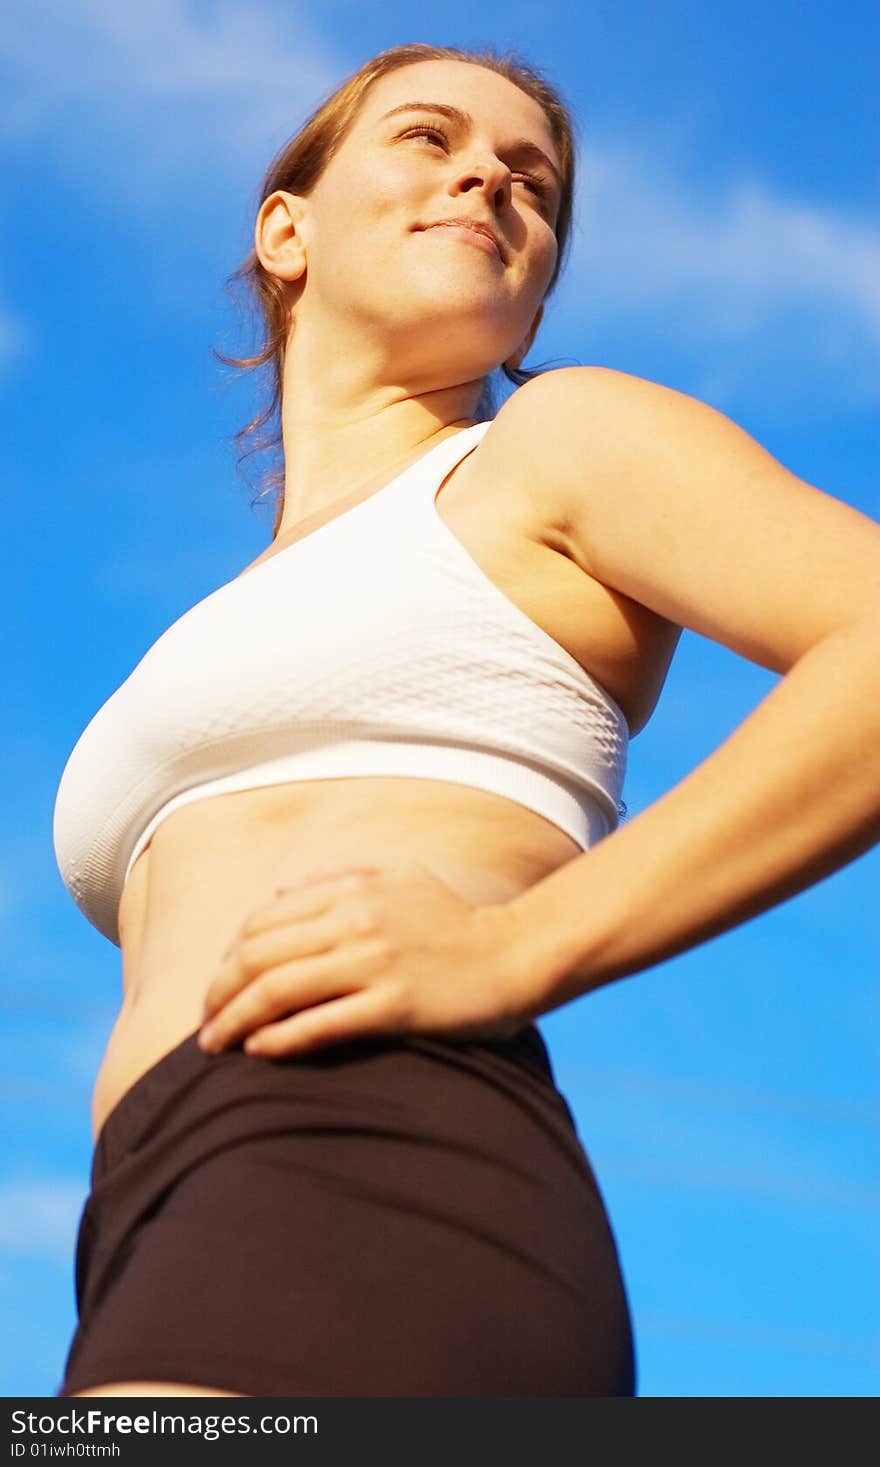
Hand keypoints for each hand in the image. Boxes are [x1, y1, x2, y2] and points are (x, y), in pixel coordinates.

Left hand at [197, 860, 535, 1057]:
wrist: (516, 956)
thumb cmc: (456, 921)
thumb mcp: (401, 877)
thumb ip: (340, 876)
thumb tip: (282, 892)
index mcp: (352, 891)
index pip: (262, 922)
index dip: (228, 956)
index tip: (218, 986)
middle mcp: (357, 922)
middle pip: (259, 956)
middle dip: (219, 992)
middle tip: (204, 1023)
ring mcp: (375, 964)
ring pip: (279, 991)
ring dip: (236, 1020)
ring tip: (214, 1046)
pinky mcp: (396, 1006)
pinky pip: (321, 1024)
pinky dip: (280, 1039)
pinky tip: (258, 1052)